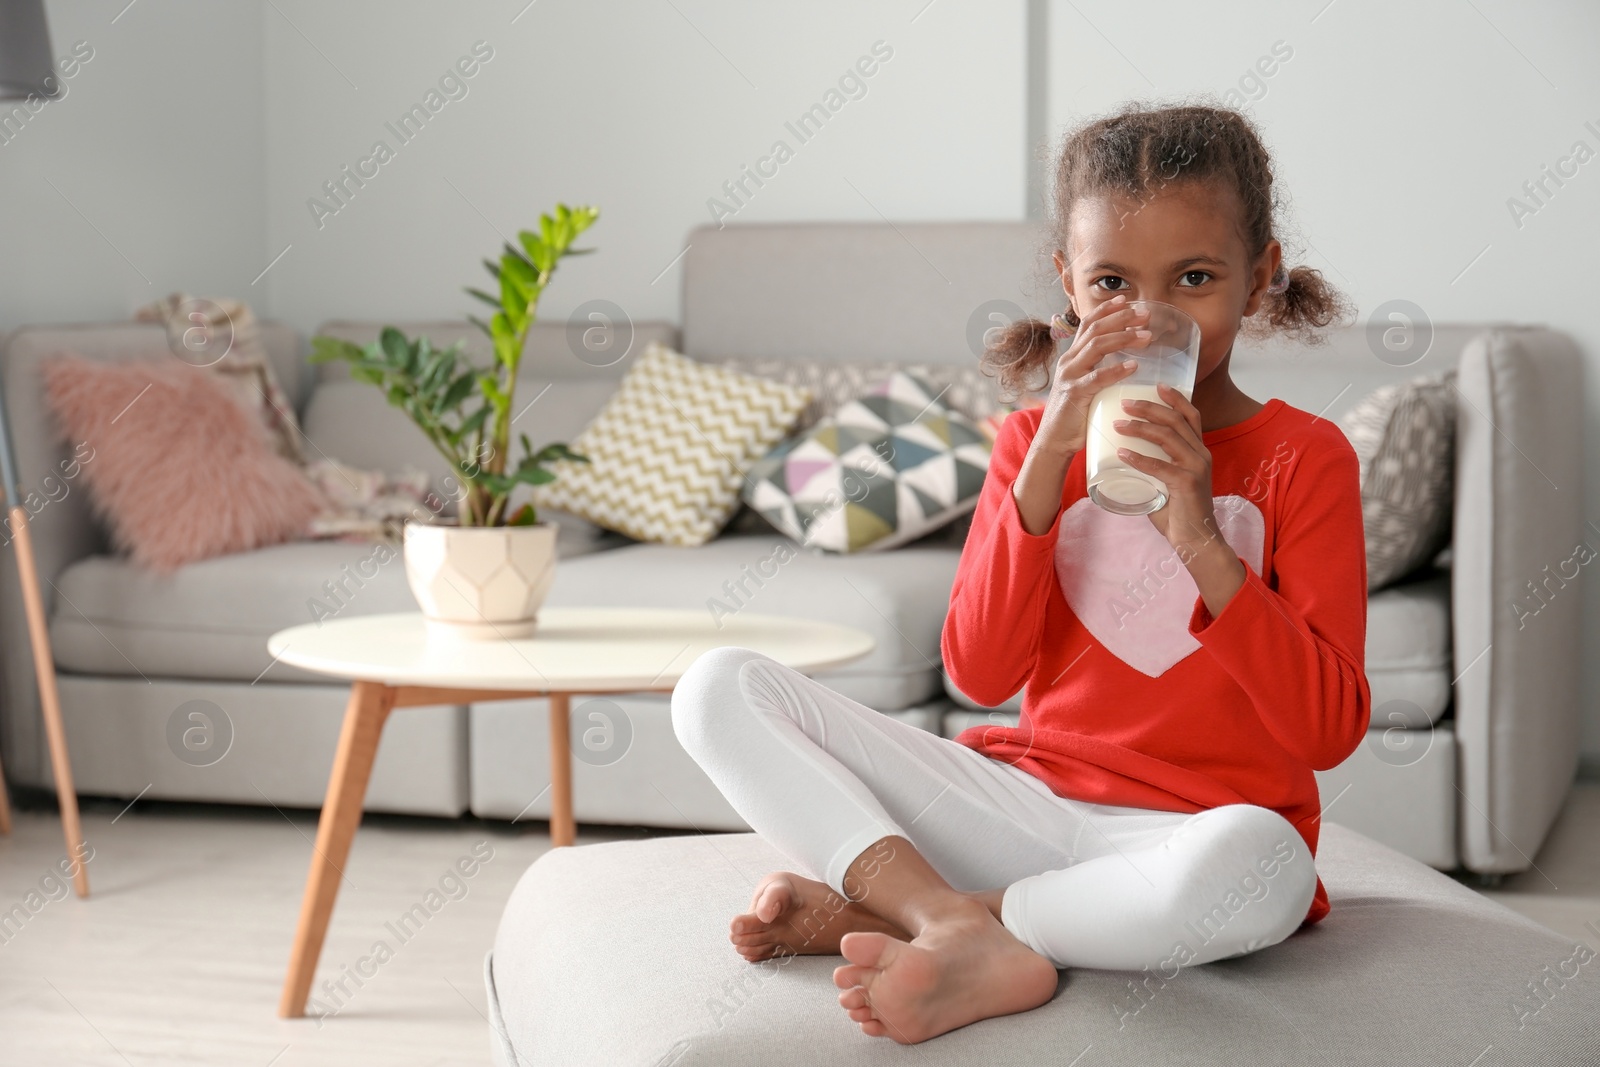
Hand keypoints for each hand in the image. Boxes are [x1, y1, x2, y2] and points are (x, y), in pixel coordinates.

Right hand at [1032, 295, 1151, 457]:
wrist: (1054, 441)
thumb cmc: (1075, 415)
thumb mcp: (1086, 386)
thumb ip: (1100, 371)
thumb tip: (1127, 363)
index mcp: (1072, 358)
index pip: (1087, 325)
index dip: (1106, 310)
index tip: (1126, 299)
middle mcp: (1069, 362)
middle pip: (1095, 330)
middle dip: (1121, 318)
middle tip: (1145, 314)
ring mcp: (1070, 377)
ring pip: (1096, 347)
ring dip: (1123, 338)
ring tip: (1146, 337)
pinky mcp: (1074, 394)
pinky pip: (1096, 377)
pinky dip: (1115, 370)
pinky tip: (1133, 366)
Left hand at [1112, 383, 1223, 557]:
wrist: (1196, 539)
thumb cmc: (1178, 512)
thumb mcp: (1167, 481)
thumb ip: (1153, 467)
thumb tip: (1124, 456)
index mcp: (1198, 451)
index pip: (1190, 415)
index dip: (1175, 398)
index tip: (1156, 385)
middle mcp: (1201, 454)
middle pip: (1176, 420)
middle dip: (1150, 407)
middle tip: (1125, 402)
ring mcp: (1196, 468)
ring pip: (1168, 437)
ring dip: (1141, 427)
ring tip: (1118, 424)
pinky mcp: (1188, 483)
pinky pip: (1161, 466)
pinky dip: (1140, 457)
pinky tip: (1122, 453)